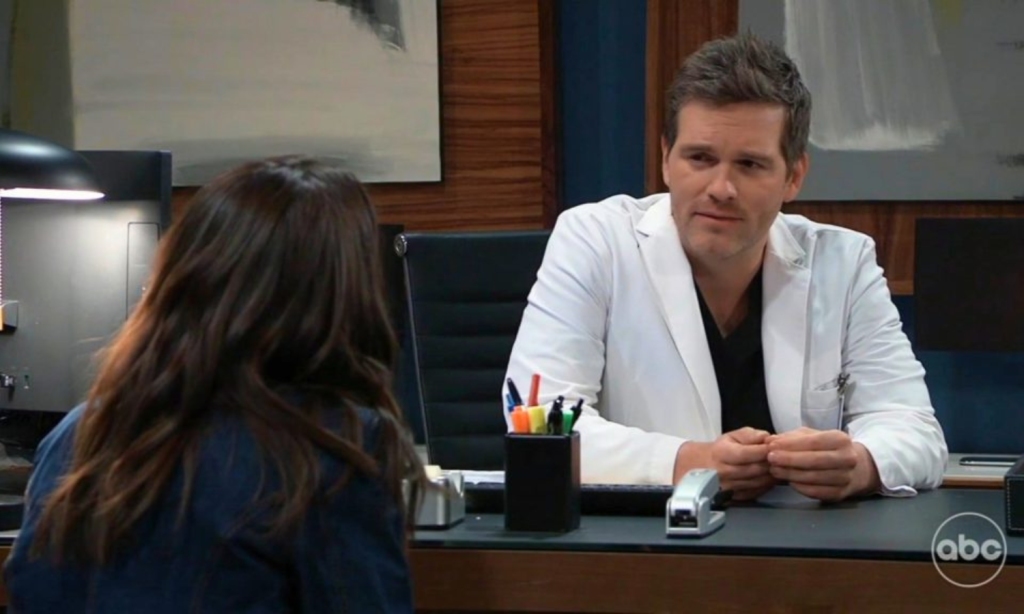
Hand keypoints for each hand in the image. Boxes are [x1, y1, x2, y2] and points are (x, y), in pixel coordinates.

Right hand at [674, 427, 776, 500]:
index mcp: (722, 453)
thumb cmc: (720, 451)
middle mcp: (724, 472)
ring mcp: (729, 486)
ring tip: (776, 466)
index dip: (766, 449)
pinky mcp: (735, 497)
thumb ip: (750, 435)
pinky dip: (766, 485)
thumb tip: (766, 437)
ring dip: (771, 474)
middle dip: (772, 462)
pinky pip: (757, 492)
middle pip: (756, 469)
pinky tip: (768, 477)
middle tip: (780, 457)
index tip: (775, 446)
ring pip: (759, 482)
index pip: (749, 453)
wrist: (703, 467)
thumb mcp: (732, 436)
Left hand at [766, 427, 880, 501]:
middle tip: (770, 458)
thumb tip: (771, 440)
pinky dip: (799, 486)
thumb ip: (791, 437)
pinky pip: (816, 492)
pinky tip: (789, 481)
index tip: (771, 445)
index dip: (790, 444)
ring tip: (775, 470)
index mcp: (841, 439)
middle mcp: (847, 459)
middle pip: (814, 461)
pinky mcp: (840, 494)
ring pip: (814, 478)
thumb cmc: (827, 449)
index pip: (813, 442)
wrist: (855, 467)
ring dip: (790, 474)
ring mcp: (845, 478)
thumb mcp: (812, 436)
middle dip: (789, 460)